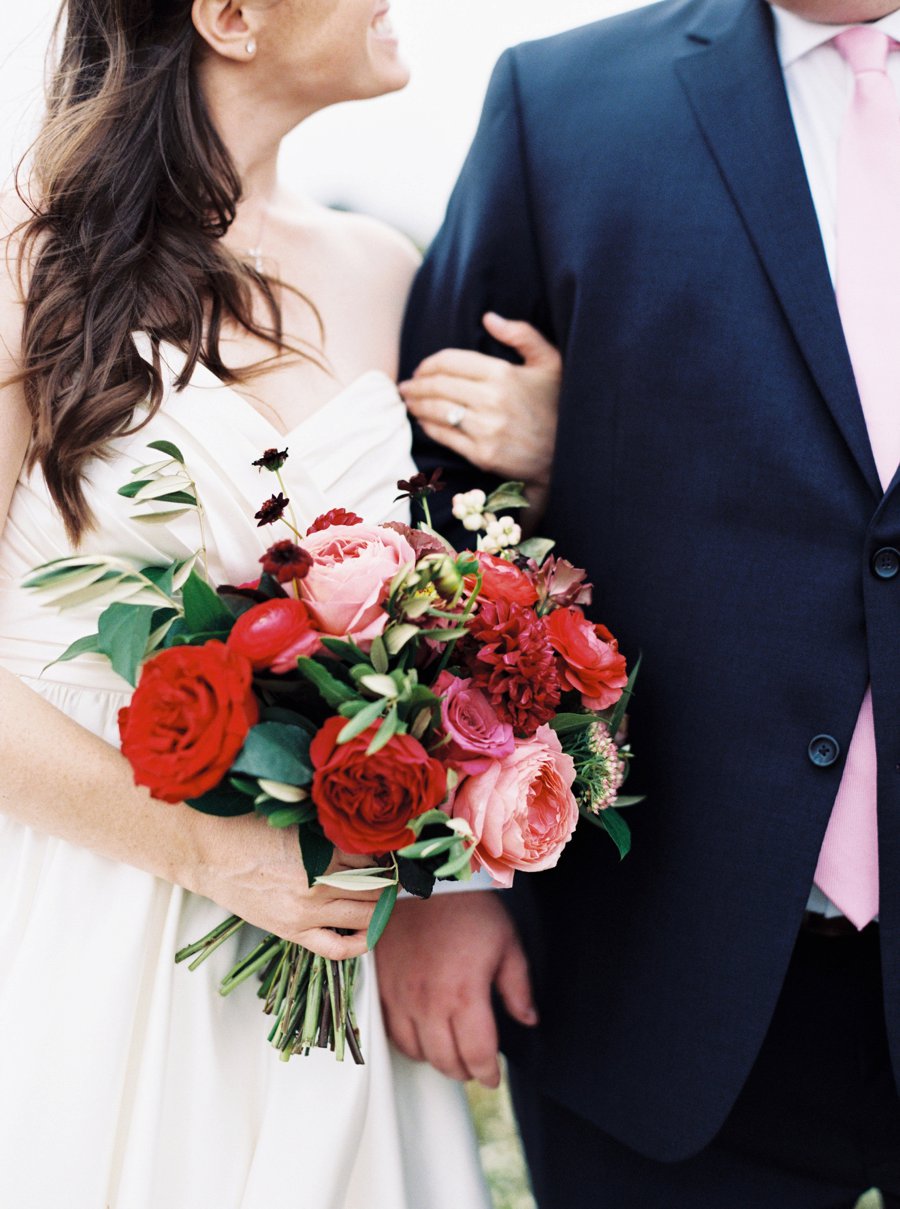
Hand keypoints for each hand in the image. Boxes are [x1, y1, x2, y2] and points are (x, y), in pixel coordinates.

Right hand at [186, 813, 380, 960]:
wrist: (212, 856)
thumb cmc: (251, 831)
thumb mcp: (299, 824)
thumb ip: (333, 836)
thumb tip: (367, 842)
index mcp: (321, 856)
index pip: (373, 861)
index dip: (386, 858)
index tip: (391, 855)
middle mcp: (318, 888)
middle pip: (374, 891)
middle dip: (389, 883)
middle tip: (394, 876)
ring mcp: (306, 914)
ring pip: (363, 917)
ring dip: (380, 908)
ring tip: (384, 898)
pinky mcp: (293, 932)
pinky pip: (336, 948)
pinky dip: (359, 943)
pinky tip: (370, 932)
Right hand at [375, 890, 537, 1088]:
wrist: (424, 880)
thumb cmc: (469, 909)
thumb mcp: (507, 944)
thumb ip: (518, 988)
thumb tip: (528, 1019)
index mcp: (465, 994)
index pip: (478, 1055)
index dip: (488, 1073)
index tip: (492, 1076)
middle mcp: (430, 1003)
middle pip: (446, 1061)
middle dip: (465, 1071)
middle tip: (474, 1065)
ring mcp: (402, 997)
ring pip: (417, 1052)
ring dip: (436, 1059)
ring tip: (451, 1051)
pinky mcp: (383, 988)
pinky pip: (391, 1033)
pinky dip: (409, 1042)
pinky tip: (423, 1034)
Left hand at [400, 313, 561, 487]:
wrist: (567, 456)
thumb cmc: (556, 405)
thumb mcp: (550, 362)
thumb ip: (522, 335)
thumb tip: (488, 318)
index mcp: (503, 373)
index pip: (451, 361)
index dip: (429, 363)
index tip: (421, 369)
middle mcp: (491, 400)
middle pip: (438, 385)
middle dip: (416, 384)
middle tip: (406, 386)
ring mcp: (485, 429)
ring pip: (436, 410)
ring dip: (416, 404)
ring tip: (409, 402)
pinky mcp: (482, 454)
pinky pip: (444, 435)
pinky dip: (428, 426)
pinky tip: (423, 421)